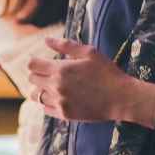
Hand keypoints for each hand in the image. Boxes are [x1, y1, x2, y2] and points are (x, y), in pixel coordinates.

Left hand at [26, 37, 154, 125]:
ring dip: (40, 89)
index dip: (35, 62)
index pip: (32, 65)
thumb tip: (45, 40)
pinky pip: (45, 108)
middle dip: (38, 74)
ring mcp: (60, 102)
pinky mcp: (64, 115)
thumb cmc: (107, 72)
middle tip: (49, 73)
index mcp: (61, 69)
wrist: (122, 98)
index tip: (41, 62)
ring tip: (52, 86)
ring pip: (36, 96)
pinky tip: (59, 98)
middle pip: (32, 79)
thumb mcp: (90, 53)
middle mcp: (56, 86)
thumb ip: (66, 45)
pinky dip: (48, 103)